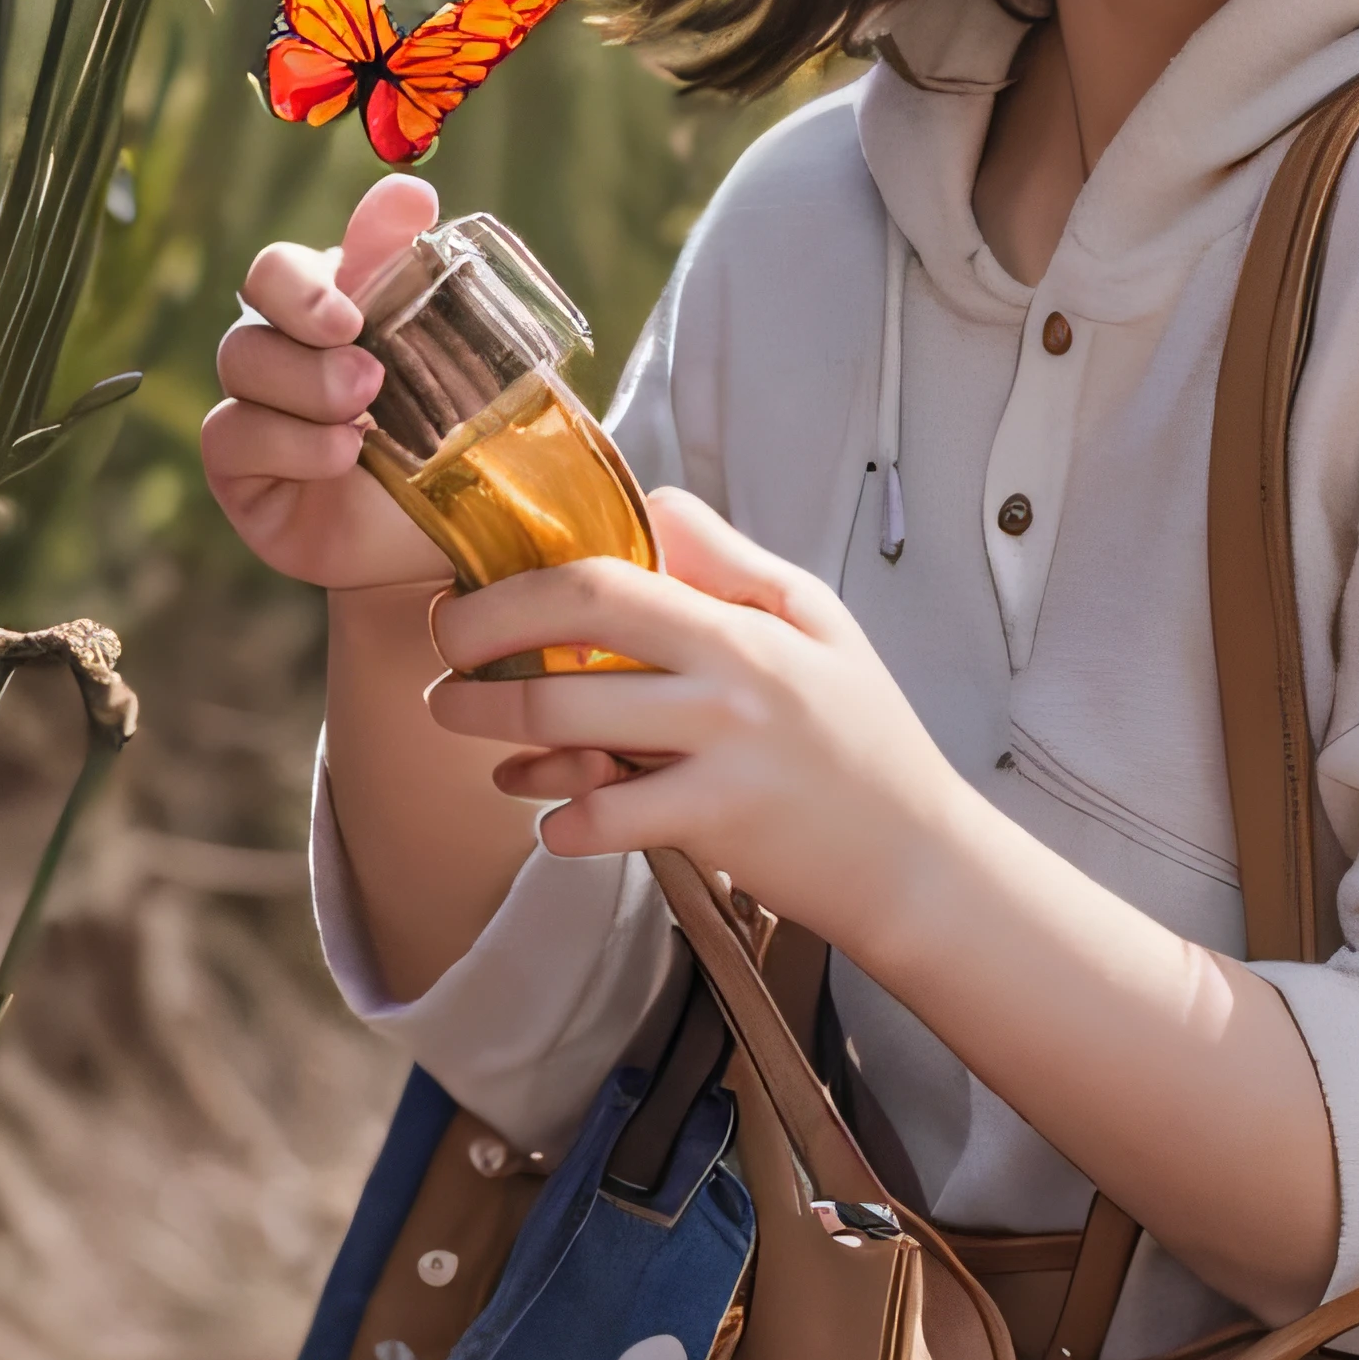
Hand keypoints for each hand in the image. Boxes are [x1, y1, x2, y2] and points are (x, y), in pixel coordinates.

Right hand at [200, 172, 449, 590]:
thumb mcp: (450, 351)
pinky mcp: (242, 473)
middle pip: (254, 305)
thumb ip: (412, 274)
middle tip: (369, 370)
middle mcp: (282, 350)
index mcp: (327, 309)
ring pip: (241, 364)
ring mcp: (255, 410)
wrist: (464, 531)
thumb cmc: (458, 432)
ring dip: (305, 388)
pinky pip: (231, 437)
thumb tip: (407, 187)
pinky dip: (288, 443)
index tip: (355, 306)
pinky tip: (343, 457)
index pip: (281, 268)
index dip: (305, 279)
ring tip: (365, 422)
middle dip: (307, 325)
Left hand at [425, 485, 965, 965]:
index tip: (470, 606)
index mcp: (739, 626)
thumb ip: (730, 563)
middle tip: (442, 673)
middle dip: (476, 662)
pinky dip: (560, 823)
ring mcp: (717, 758)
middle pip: (564, 658)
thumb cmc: (863, 735)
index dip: (512, 592)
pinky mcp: (714, 827)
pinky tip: (550, 820)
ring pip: (569, 736)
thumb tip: (654, 505)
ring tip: (471, 739)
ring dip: (494, 738)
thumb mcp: (817, 623)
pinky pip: (606, 822)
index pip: (600, 582)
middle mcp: (724, 685)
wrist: (915, 854)